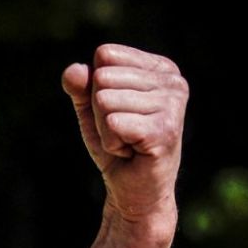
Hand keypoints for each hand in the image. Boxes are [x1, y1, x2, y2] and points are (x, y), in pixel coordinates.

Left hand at [63, 44, 186, 236]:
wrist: (134, 192)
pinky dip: (111, 143)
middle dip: (100, 112)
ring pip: (104, 101)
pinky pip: (111, 123)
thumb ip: (80, 86)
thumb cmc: (117, 147)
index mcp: (161, 68)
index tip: (119, 112)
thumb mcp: (92, 110)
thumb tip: (74, 70)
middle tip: (122, 132)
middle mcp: (174, 81)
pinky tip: (131, 152)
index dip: (97, 88)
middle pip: (102, 78)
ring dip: (106, 129)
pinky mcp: (164, 129)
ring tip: (128, 143)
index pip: (105, 55)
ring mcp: (172, 104)